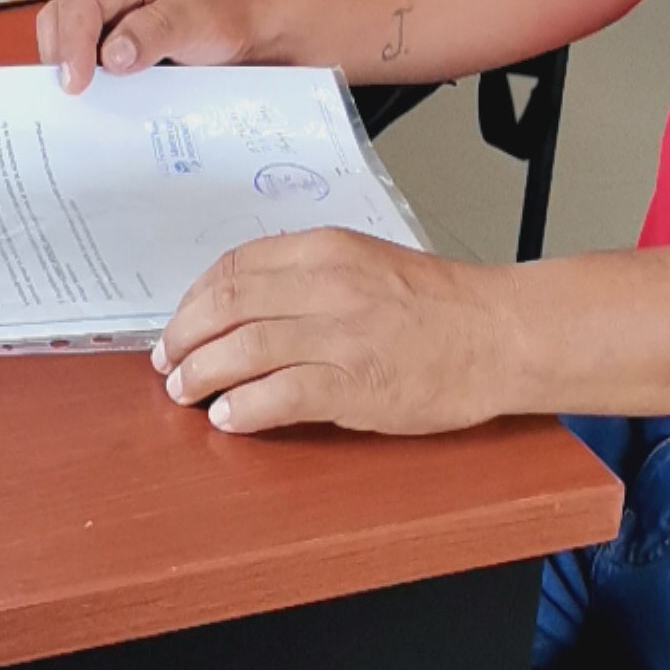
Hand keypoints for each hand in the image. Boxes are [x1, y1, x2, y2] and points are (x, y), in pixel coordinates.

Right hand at [37, 0, 258, 92]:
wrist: (255, 31)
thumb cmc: (230, 13)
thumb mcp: (195, 18)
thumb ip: (152, 32)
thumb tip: (111, 55)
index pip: (83, 2)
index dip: (73, 42)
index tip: (77, 81)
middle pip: (62, 18)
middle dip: (62, 54)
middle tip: (74, 93)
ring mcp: (112, 18)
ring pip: (68, 39)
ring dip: (70, 67)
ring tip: (83, 97)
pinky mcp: (117, 44)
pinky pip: (88, 58)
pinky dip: (86, 77)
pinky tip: (97, 97)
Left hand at [155, 231, 514, 435]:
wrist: (501, 335)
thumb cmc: (441, 306)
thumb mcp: (366, 264)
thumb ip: (308, 278)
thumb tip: (245, 307)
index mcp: (326, 249)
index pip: (233, 267)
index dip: (193, 300)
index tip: (180, 324)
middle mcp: (326, 285)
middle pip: (226, 306)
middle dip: (184, 339)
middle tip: (169, 365)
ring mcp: (339, 334)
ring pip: (241, 351)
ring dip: (201, 376)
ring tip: (187, 393)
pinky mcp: (354, 384)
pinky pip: (277, 396)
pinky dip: (243, 410)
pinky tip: (229, 419)